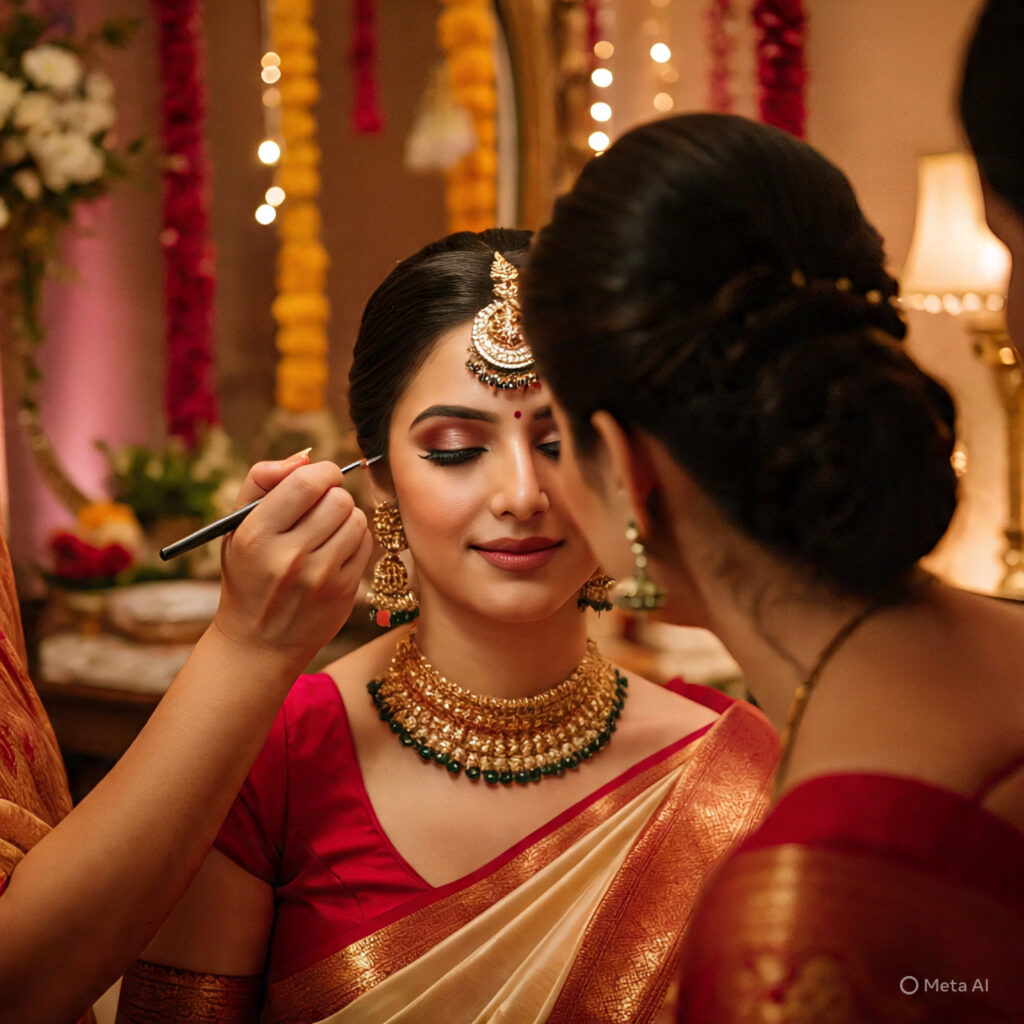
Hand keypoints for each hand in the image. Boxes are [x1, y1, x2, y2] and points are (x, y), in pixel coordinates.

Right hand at [211, 453, 371, 669]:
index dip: (322, 471)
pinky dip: (355, 539)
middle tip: (320, 507)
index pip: (305, 483)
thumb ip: (263, 481)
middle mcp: (288, 558)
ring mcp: (320, 578)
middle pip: (338, 499)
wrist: (258, 642)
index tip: (320, 477)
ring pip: (357, 519)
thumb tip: (306, 457)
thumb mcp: (237, 526)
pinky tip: (335, 550)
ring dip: (346, 517)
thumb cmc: (249, 572)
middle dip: (333, 495)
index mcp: (255, 536)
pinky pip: (365, 543)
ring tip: (326, 530)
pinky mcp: (343, 591)